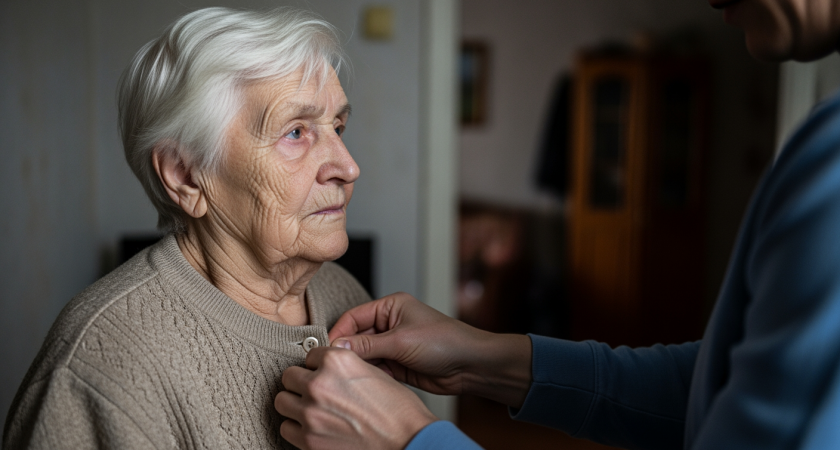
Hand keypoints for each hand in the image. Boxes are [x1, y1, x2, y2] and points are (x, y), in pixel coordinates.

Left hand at [275, 347, 435, 449]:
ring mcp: (311, 413)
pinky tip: (313, 428)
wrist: (408, 442)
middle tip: (313, 392)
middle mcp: (320, 384)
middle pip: (289, 377)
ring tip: (311, 409)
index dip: (318, 365)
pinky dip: (296, 428)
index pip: (309, 355)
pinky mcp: (309, 440)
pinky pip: (286, 428)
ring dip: (295, 404)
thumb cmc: (399, 412)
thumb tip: (327, 368)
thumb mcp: (374, 373)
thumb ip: (345, 367)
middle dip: (300, 383)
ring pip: (282, 401)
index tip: (322, 373)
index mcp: (338, 361)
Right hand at [329, 292, 532, 407]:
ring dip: (357, 365)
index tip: (325, 349)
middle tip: (331, 366)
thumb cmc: (444, 341)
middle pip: (356, 337)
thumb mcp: (401, 341)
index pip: (353, 317)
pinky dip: (369, 376)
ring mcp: (393, 345)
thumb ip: (367, 345)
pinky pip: (375, 369)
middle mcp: (389, 324)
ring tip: (347, 376)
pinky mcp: (397, 365)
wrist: (470, 365)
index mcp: (390, 307)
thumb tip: (337, 348)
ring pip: (364, 355)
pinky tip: (364, 382)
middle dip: (346, 351)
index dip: (338, 333)